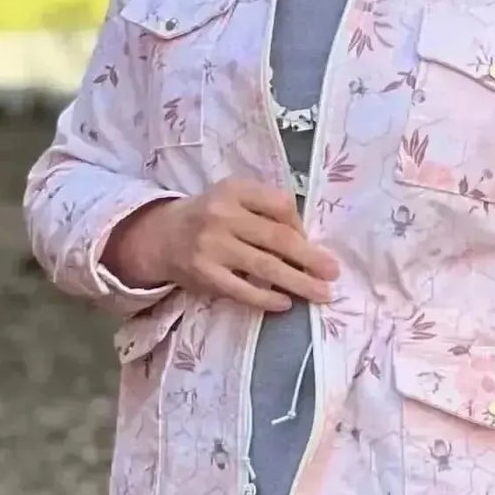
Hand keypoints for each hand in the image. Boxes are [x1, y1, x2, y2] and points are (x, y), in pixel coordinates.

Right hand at [104, 180, 338, 312]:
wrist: (160, 235)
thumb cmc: (209, 216)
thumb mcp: (233, 198)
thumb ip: (265, 210)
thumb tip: (307, 240)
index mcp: (234, 190)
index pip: (280, 204)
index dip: (300, 225)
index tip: (310, 241)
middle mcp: (222, 215)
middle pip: (278, 238)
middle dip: (311, 257)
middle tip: (333, 272)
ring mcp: (212, 246)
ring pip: (265, 267)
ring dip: (299, 281)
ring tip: (322, 293)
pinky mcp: (205, 274)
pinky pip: (242, 290)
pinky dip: (267, 299)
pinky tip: (285, 303)